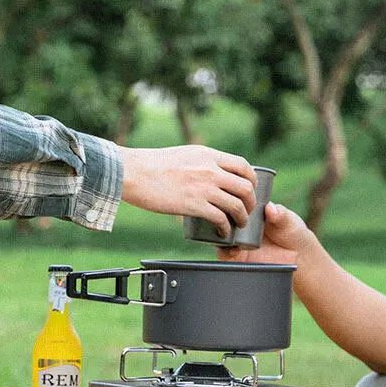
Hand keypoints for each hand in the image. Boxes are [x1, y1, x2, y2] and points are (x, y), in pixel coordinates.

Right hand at [118, 145, 256, 235]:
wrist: (134, 172)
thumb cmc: (152, 165)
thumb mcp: (183, 154)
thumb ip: (200, 162)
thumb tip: (209, 172)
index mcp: (208, 155)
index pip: (242, 165)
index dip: (251, 179)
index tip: (250, 188)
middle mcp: (210, 169)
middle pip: (245, 186)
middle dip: (251, 201)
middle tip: (247, 210)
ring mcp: (204, 187)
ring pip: (236, 204)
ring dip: (242, 217)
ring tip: (238, 224)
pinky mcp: (194, 204)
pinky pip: (220, 218)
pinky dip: (225, 228)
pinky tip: (223, 232)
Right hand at [217, 203, 313, 265]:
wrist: (298, 257)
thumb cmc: (293, 232)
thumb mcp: (287, 220)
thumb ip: (280, 214)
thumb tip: (270, 208)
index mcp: (251, 211)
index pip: (234, 202)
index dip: (230, 200)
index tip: (231, 200)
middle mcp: (241, 225)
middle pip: (223, 218)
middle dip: (220, 217)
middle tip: (227, 219)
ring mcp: (238, 240)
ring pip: (220, 235)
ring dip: (219, 235)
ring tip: (228, 236)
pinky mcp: (238, 256)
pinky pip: (224, 254)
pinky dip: (224, 251)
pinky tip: (232, 250)